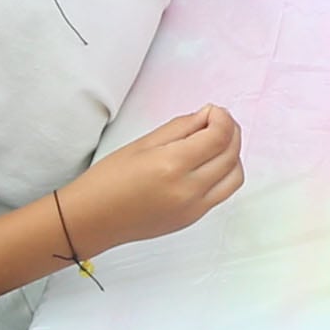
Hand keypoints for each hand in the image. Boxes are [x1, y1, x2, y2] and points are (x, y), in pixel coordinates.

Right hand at [64, 106, 244, 252]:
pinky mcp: (193, 218)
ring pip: (235, 176)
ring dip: (233, 154)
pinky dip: (225, 173)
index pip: (218, 137)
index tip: (213, 110)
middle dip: (230, 131)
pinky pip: (224, 192)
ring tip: (216, 142)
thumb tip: (207, 115)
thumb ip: (180, 127)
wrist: (93, 218)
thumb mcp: (142, 143)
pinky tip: (209, 162)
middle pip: (231, 154)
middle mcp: (189, 188)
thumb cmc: (109, 180)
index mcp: (172, 165)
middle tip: (217, 120)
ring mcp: (194, 207)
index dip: (222, 118)